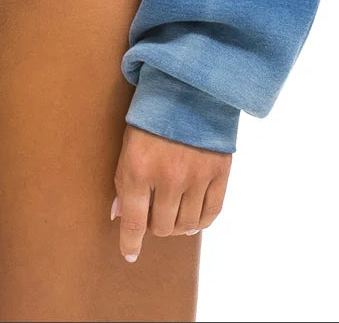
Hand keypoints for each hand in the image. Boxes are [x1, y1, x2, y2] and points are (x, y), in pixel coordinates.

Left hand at [111, 123, 231, 261]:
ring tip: (174, 211)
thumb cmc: (152, 114)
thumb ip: (123, 181)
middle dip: (155, 224)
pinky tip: (194, 215)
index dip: (130, 242)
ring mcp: (196, 176)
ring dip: (177, 224)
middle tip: (154, 211)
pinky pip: (211, 214)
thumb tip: (119, 215)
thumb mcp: (128, 143)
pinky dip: (201, 220)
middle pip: (161, 227)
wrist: (188, 84)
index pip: (133, 222)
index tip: (130, 253)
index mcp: (138, 168)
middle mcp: (168, 177)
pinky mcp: (219, 172)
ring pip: (186, 225)